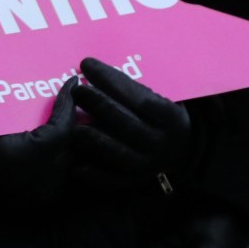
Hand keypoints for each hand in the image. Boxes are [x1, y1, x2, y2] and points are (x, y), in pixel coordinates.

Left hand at [71, 57, 190, 188]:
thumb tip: (92, 66)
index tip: (87, 65)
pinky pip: (114, 181)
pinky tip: (76, 166)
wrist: (176, 151)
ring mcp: (149, 166)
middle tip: (76, 90)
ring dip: (96, 141)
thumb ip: (133, 88)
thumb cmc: (156, 115)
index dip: (113, 81)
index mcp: (173, 119)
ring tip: (72, 128)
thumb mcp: (159, 98)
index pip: (141, 98)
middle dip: (101, 106)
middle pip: (129, 125)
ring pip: (120, 154)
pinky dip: (95, 175)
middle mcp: (163, 144)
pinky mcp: (135, 182)